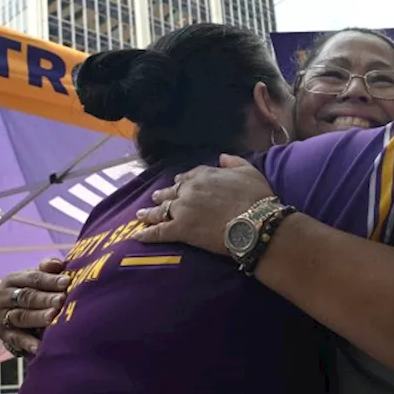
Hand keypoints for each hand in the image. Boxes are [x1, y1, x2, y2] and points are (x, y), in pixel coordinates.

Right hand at [0, 258, 69, 355]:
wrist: (12, 317)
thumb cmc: (32, 292)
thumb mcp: (36, 280)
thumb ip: (47, 270)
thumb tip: (57, 264)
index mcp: (13, 280)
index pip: (32, 278)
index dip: (50, 279)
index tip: (67, 282)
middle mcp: (3, 297)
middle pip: (26, 297)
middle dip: (45, 298)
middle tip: (61, 300)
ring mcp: (2, 317)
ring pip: (20, 316)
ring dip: (37, 317)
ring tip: (53, 318)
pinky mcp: (4, 335)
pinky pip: (16, 338)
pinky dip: (28, 343)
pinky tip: (41, 346)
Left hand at [133, 154, 275, 252]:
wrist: (254, 222)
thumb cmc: (256, 197)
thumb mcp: (249, 171)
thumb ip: (233, 162)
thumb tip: (221, 157)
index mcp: (204, 175)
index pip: (188, 176)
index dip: (182, 181)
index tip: (178, 183)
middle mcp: (189, 190)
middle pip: (171, 192)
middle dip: (163, 195)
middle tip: (157, 198)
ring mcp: (182, 209)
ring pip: (160, 210)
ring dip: (149, 212)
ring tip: (140, 215)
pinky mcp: (180, 229)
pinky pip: (159, 232)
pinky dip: (147, 234)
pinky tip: (137, 236)